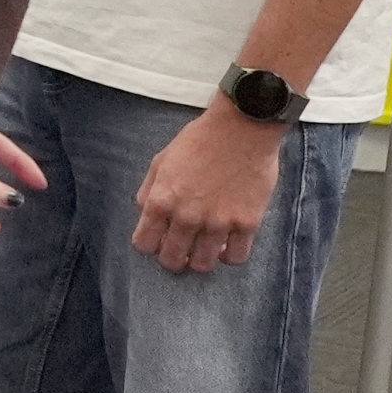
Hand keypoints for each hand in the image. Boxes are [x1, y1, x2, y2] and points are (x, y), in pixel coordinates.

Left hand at [131, 100, 285, 273]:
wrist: (241, 128)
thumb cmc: (200, 140)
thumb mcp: (161, 161)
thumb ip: (149, 191)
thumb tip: (145, 214)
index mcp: (161, 201)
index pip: (144, 244)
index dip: (150, 245)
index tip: (158, 240)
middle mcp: (186, 217)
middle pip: (171, 260)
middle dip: (172, 259)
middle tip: (180, 251)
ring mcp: (218, 222)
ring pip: (203, 265)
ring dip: (200, 261)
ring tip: (204, 250)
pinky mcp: (247, 223)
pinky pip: (237, 257)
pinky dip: (230, 256)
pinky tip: (228, 245)